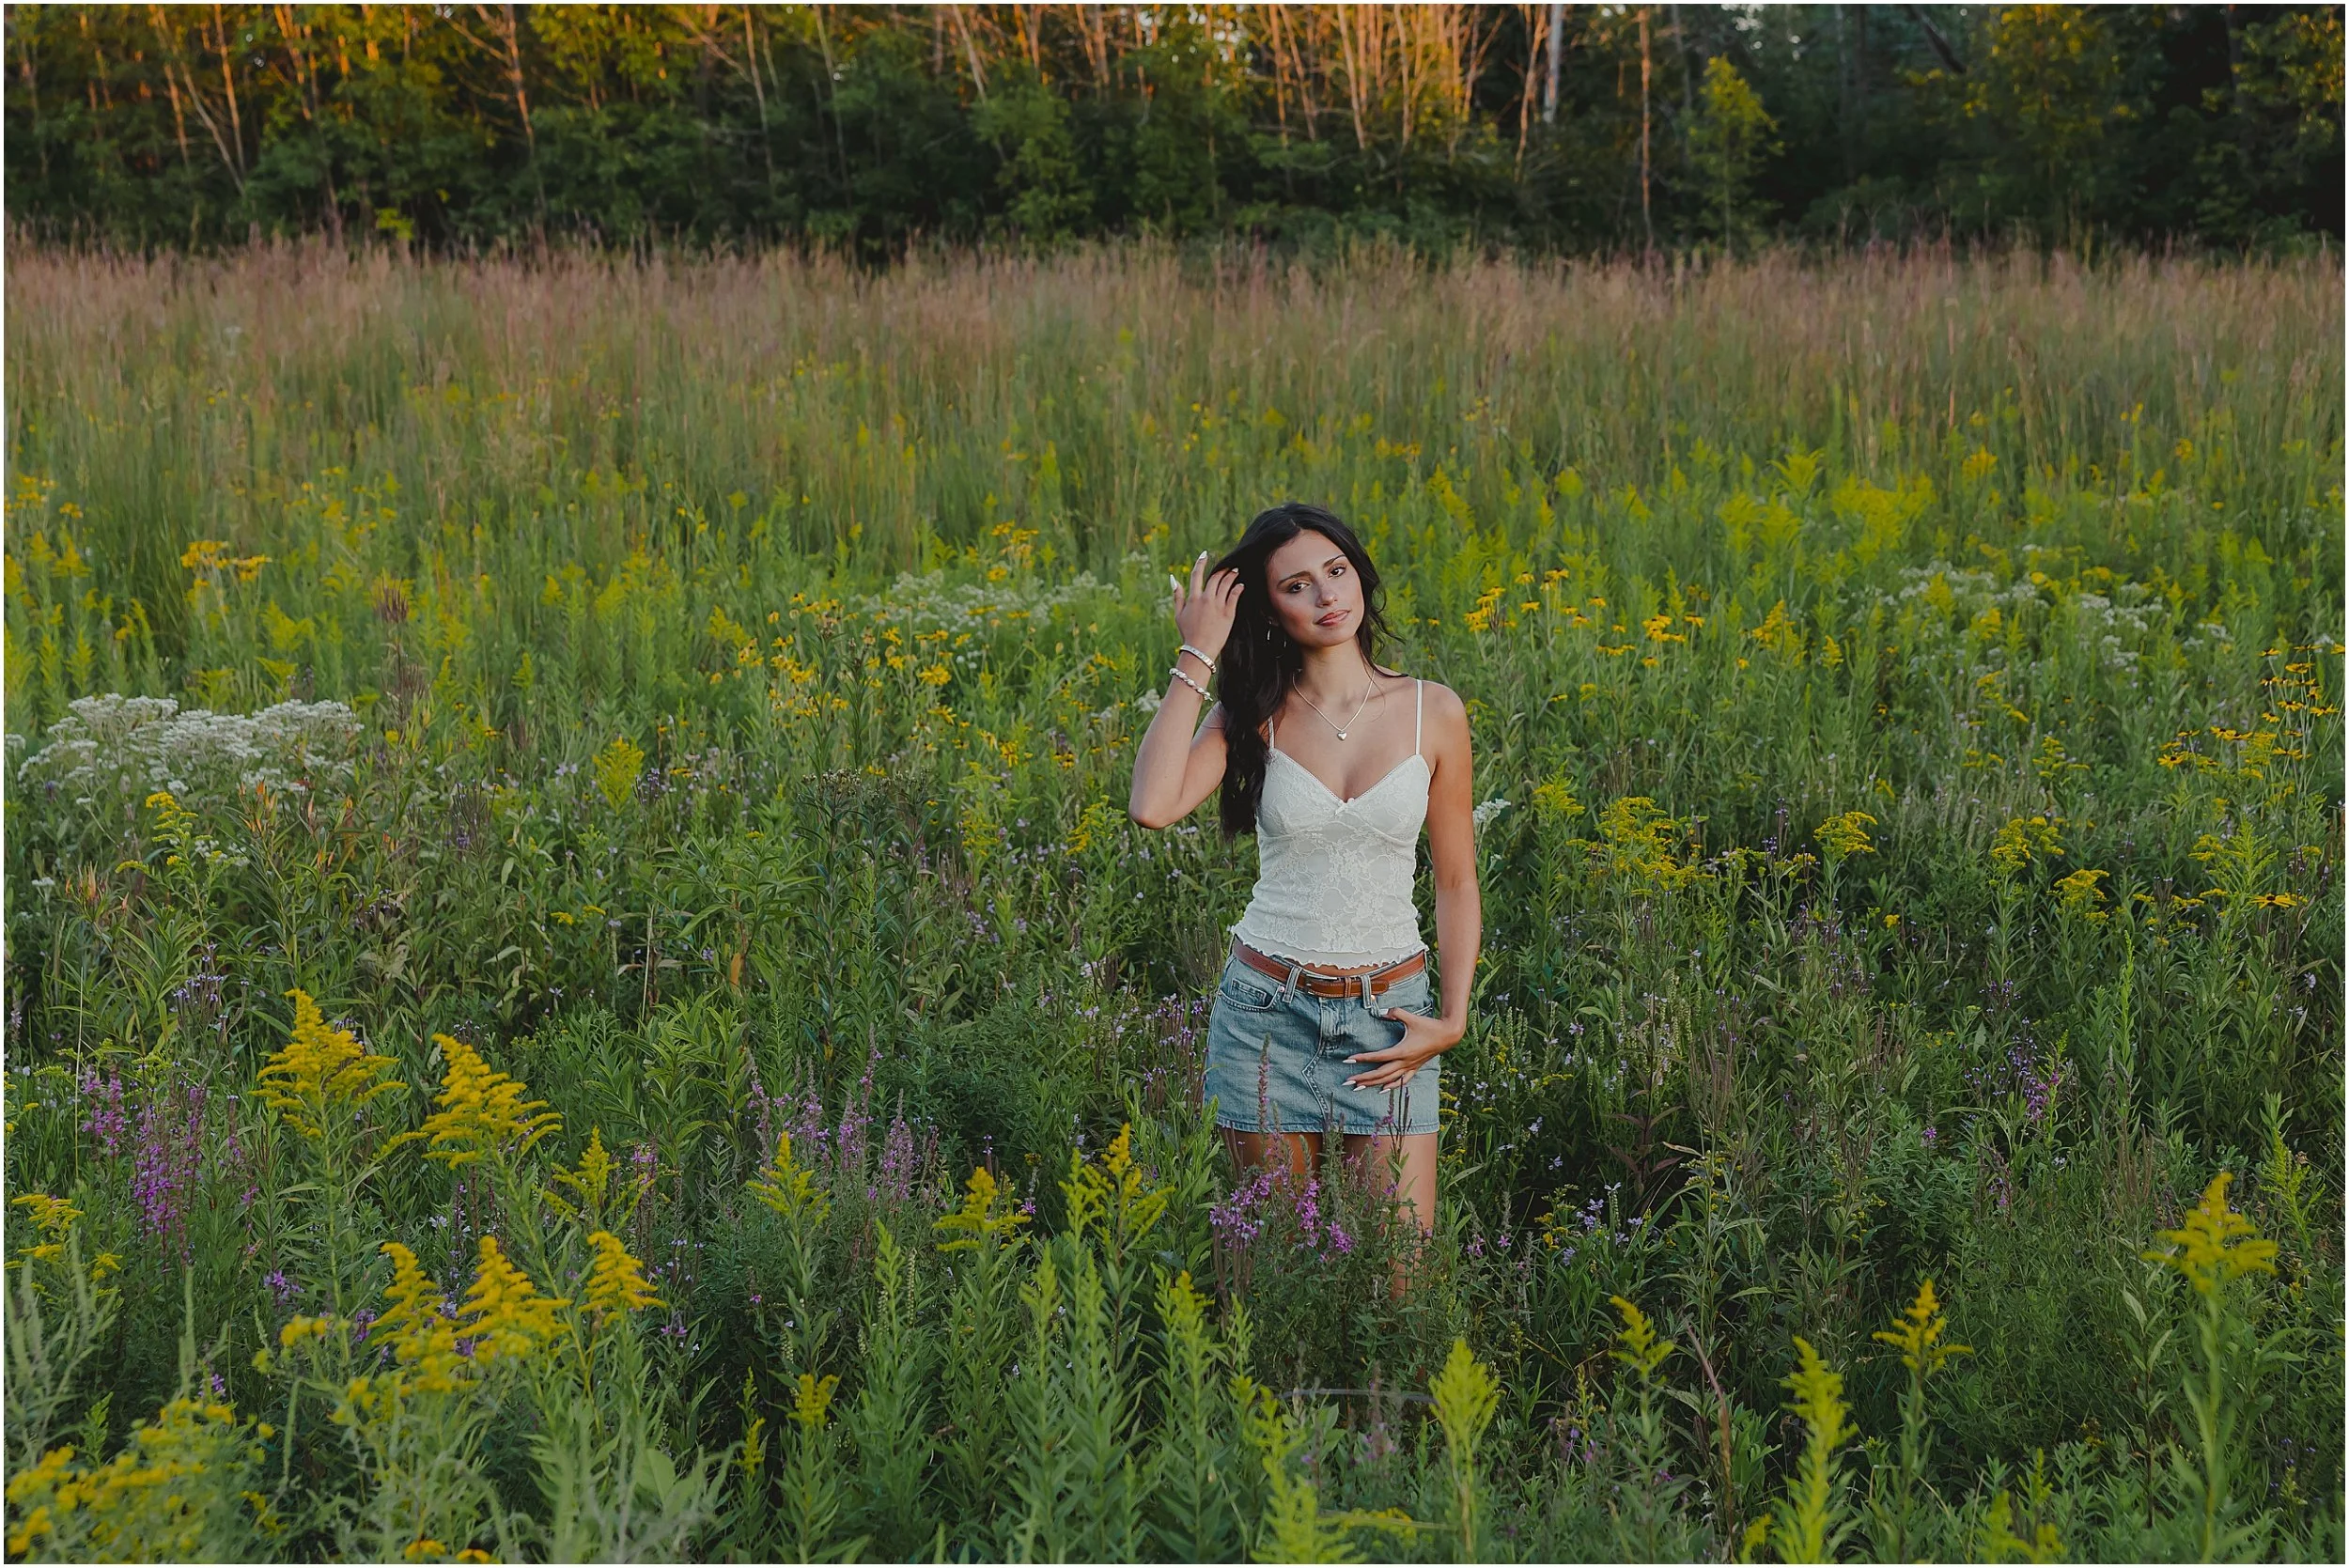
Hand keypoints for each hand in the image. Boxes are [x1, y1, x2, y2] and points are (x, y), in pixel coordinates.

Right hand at [1172, 550, 1241, 663]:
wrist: (1200, 649)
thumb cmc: (1187, 633)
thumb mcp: (1178, 614)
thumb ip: (1177, 596)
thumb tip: (1173, 579)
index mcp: (1193, 598)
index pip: (1197, 575)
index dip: (1201, 563)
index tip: (1205, 554)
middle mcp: (1206, 599)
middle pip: (1215, 578)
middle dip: (1222, 569)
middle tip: (1227, 566)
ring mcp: (1218, 606)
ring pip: (1226, 584)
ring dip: (1231, 576)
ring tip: (1235, 572)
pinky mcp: (1229, 614)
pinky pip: (1235, 596)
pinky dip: (1238, 588)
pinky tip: (1241, 585)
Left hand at [1344, 1006, 1458, 1090]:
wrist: (1447, 1035)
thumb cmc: (1429, 1026)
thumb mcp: (1411, 1017)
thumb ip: (1396, 1012)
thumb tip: (1383, 1011)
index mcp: (1402, 1051)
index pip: (1378, 1057)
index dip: (1363, 1058)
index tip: (1349, 1060)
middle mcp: (1405, 1062)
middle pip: (1380, 1074)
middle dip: (1363, 1078)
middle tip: (1348, 1082)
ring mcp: (1410, 1067)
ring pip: (1389, 1080)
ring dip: (1373, 1084)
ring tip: (1359, 1088)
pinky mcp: (1415, 1068)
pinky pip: (1402, 1081)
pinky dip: (1391, 1086)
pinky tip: (1382, 1089)